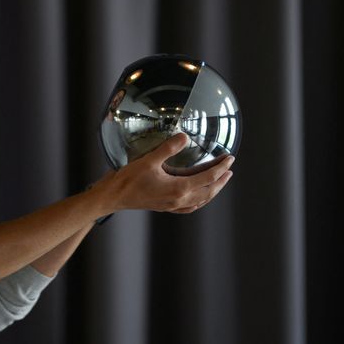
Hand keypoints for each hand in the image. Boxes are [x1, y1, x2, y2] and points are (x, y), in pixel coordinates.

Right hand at [92, 133, 233, 213]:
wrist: (113, 196)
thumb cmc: (128, 179)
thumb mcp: (149, 160)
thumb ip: (169, 148)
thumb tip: (184, 137)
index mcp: (179, 188)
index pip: (208, 178)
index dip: (221, 167)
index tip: (230, 158)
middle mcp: (179, 200)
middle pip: (209, 192)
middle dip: (222, 180)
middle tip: (229, 169)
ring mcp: (172, 205)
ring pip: (201, 201)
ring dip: (213, 191)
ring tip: (219, 182)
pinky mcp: (165, 207)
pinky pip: (190, 207)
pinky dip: (199, 201)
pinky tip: (197, 197)